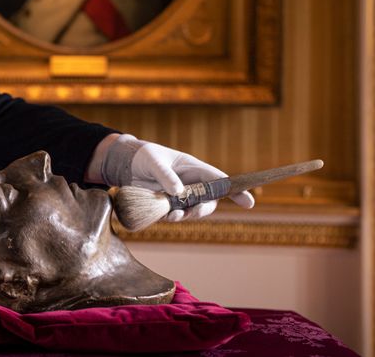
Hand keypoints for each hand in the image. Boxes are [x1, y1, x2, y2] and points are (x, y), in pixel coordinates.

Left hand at [93, 134, 254, 221]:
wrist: (124, 166)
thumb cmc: (143, 157)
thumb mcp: (152, 161)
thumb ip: (165, 175)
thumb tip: (179, 192)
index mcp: (193, 168)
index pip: (219, 179)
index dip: (236, 190)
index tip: (249, 201)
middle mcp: (191, 184)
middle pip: (210, 201)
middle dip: (205, 208)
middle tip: (194, 210)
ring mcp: (180, 197)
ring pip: (194, 211)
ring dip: (188, 215)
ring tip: (174, 212)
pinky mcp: (168, 206)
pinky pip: (177, 216)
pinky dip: (174, 217)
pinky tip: (166, 214)